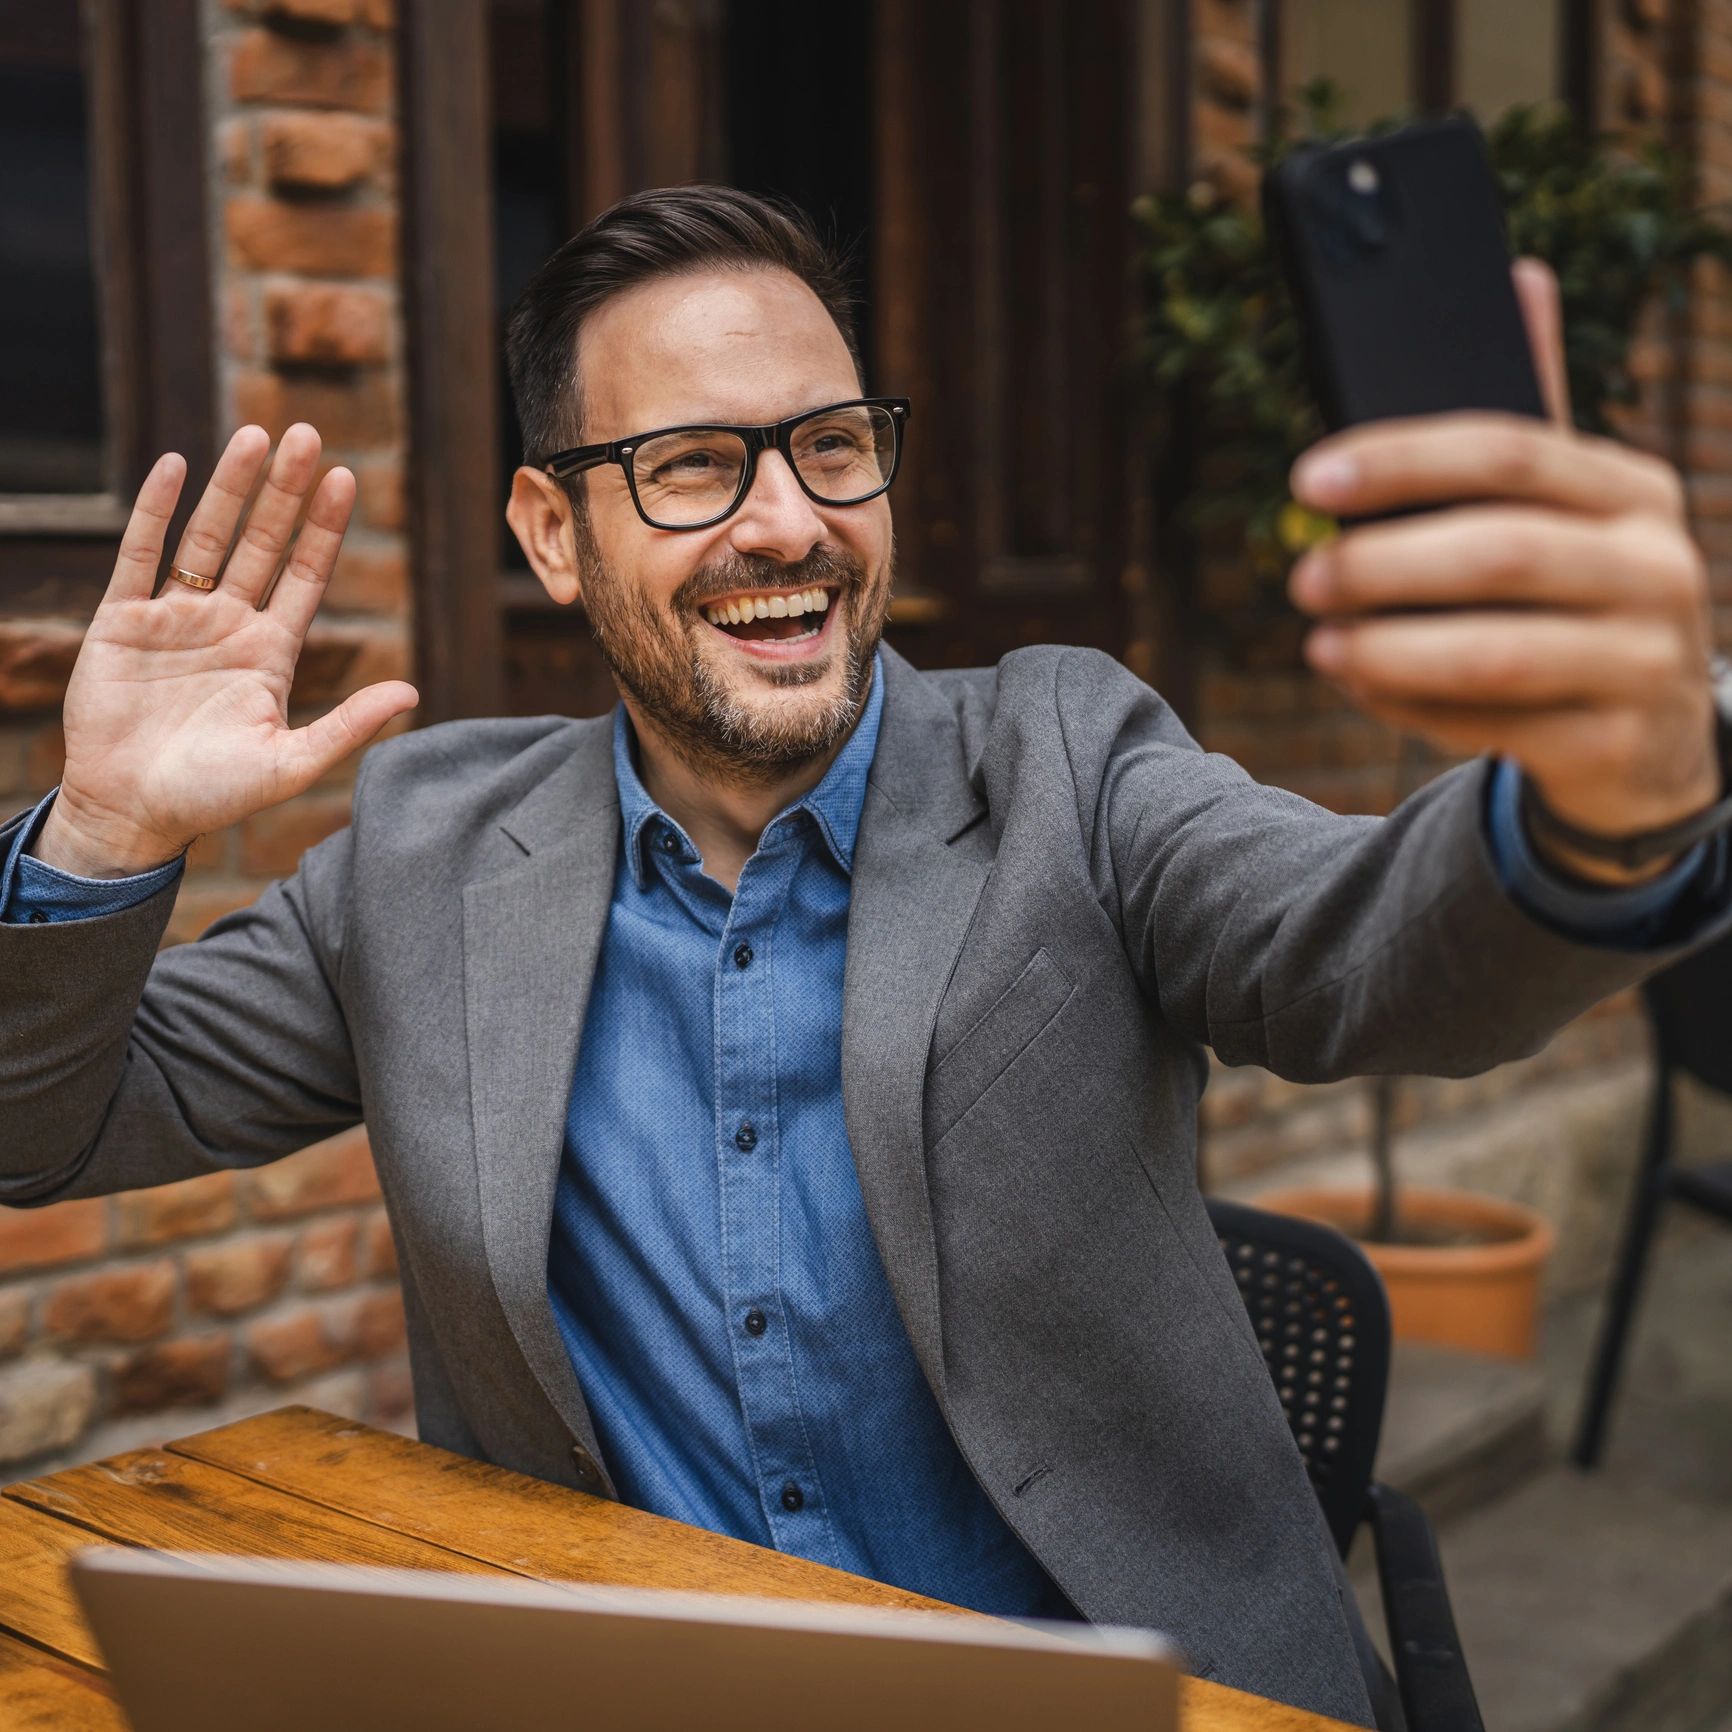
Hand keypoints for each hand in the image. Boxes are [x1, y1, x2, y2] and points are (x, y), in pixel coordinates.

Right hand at [37, 424, 418, 877]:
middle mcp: (227, 625)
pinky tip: (175, 466)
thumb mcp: (290, 764)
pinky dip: (156, 511)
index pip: (305, 575)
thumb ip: (349, 726)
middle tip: (309, 434)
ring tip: (256, 436)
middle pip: (262, 542)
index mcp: (270, 653)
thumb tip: (413, 694)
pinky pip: (139, 555)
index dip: (324, 529)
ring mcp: (174, 618)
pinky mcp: (121, 622)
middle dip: (286, 491)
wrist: (132, 813)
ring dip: (230, 487)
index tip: (346, 479)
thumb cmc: (212, 796)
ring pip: (207, 537)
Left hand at [1286, 256, 1716, 886]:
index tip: (1308, 478)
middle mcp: (1657, 567)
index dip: (1401, 460)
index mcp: (1631, 491)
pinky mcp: (1616, 745)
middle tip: (1305, 578)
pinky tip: (1366, 688)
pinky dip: (1415, 708)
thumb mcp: (1566, 509)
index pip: (1509, 451)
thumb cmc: (1575, 600)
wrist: (1651, 738)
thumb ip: (1529, 415)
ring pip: (1497, 653)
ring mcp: (1645, 662)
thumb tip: (1516, 273)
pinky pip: (1495, 727)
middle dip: (1383, 566)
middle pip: (1499, 553)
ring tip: (1319, 643)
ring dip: (1389, 649)